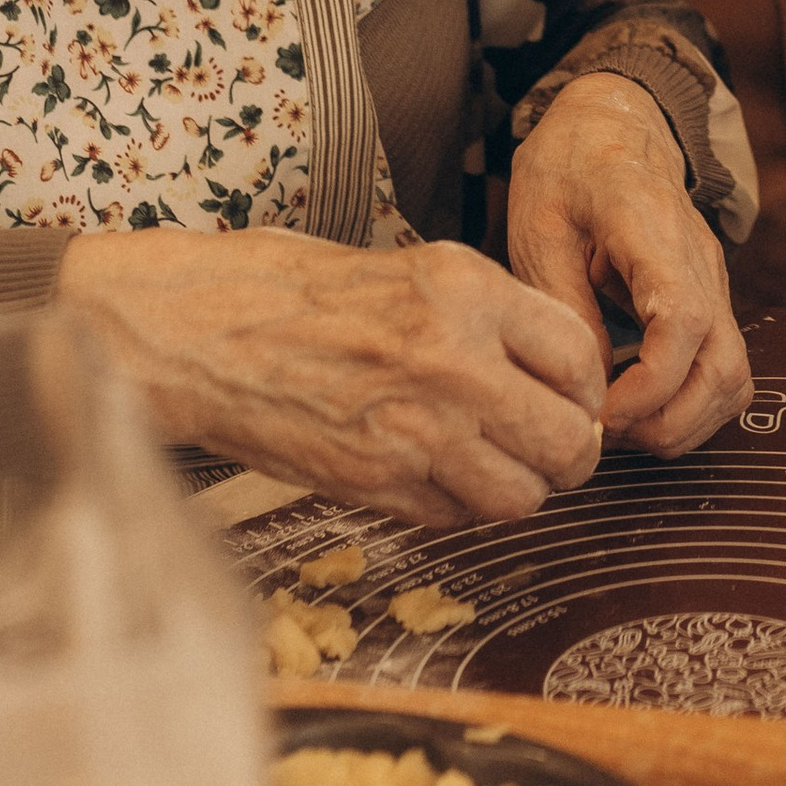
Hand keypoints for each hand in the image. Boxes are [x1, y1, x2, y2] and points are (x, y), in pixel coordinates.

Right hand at [60, 227, 608, 525]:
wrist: (197, 332)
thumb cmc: (295, 292)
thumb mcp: (412, 269)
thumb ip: (491, 315)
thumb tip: (557, 370)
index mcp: (467, 291)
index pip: (581, 357)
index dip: (588, 388)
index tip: (574, 398)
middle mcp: (453, 360)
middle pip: (570, 439)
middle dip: (571, 451)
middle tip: (552, 448)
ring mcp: (416, 429)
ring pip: (524, 495)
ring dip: (521, 489)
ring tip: (497, 468)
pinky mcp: (376, 482)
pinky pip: (458, 517)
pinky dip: (460, 507)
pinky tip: (436, 477)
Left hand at [507, 72, 749, 456]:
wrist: (612, 124)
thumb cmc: (567, 169)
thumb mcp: (538, 228)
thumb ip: (565, 306)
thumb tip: (588, 386)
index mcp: (652, 231)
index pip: (684, 322)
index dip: (650, 385)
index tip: (604, 413)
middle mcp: (699, 262)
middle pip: (726, 366)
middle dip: (671, 422)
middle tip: (609, 433)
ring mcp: (712, 282)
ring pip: (735, 376)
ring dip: (685, 420)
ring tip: (623, 426)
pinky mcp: (708, 299)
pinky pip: (723, 367)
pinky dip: (692, 402)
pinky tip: (642, 406)